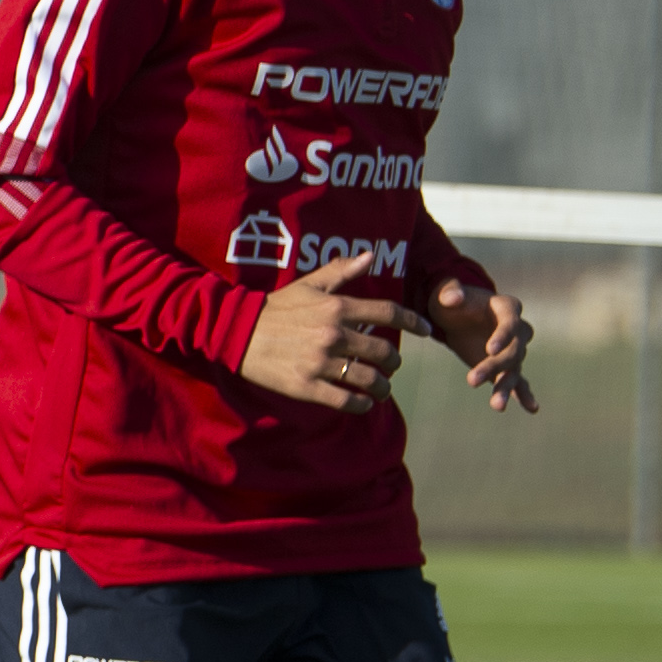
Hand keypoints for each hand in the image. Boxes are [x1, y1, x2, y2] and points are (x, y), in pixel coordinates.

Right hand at [237, 251, 410, 413]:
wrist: (235, 332)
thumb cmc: (274, 307)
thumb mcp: (307, 285)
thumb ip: (341, 271)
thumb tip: (371, 257)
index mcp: (337, 307)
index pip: (389, 313)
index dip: (414, 322)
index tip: (426, 330)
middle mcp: (334, 334)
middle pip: (384, 351)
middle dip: (394, 362)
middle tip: (391, 366)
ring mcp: (320, 362)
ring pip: (369, 379)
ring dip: (382, 386)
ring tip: (380, 389)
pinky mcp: (306, 386)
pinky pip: (346, 400)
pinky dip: (360, 404)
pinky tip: (362, 403)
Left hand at [426, 273, 538, 413]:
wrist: (455, 314)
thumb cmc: (451, 299)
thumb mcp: (445, 292)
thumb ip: (449, 292)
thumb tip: (454, 298)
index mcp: (506, 307)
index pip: (511, 323)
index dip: (503, 336)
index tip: (489, 350)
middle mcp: (517, 329)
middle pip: (513, 350)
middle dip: (494, 366)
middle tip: (471, 380)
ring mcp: (513, 349)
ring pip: (514, 369)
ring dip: (506, 387)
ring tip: (497, 406)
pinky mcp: (505, 365)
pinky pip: (519, 380)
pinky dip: (524, 394)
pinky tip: (532, 408)